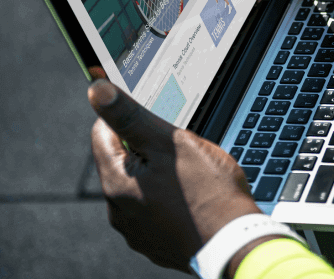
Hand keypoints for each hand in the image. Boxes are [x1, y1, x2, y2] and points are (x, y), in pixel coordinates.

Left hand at [88, 78, 260, 271]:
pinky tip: (194, 198)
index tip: (152, 115)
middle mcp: (119, 211)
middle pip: (123, 161)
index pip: (102, 133)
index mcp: (116, 183)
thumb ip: (131, 116)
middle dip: (148, 148)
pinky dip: (170, 200)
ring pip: (141, 186)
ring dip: (159, 175)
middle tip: (181, 147)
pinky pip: (155, 211)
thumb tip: (98, 90)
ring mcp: (137, 231)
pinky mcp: (156, 243)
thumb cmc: (208, 193)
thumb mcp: (171, 143)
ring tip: (193, 175)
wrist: (235, 243)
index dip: (128, 117)